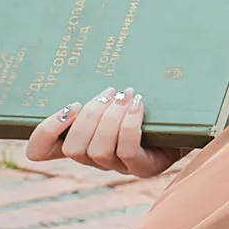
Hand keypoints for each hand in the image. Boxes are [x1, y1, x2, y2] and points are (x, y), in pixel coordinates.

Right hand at [25, 86, 190, 176]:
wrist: (189, 118)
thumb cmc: (146, 101)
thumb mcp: (114, 93)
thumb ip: (95, 88)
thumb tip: (79, 59)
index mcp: (81, 141)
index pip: (40, 151)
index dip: (44, 133)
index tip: (67, 107)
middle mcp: (96, 159)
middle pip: (74, 148)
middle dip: (89, 116)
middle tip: (110, 92)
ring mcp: (120, 168)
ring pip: (98, 150)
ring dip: (110, 117)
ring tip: (127, 95)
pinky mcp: (144, 168)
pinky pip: (126, 149)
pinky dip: (129, 124)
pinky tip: (138, 104)